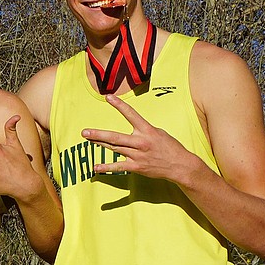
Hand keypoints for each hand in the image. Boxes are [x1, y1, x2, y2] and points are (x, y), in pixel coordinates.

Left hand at [83, 95, 202, 183]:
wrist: (180, 165)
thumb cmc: (170, 147)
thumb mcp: (158, 132)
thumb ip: (143, 130)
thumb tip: (131, 130)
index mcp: (147, 130)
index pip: (131, 114)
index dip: (119, 105)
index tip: (108, 97)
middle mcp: (141, 142)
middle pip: (115, 137)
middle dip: (98, 134)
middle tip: (85, 132)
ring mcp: (137, 155)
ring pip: (114, 148)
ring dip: (99, 144)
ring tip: (87, 140)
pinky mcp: (137, 166)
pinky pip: (118, 166)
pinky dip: (106, 167)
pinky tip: (96, 167)